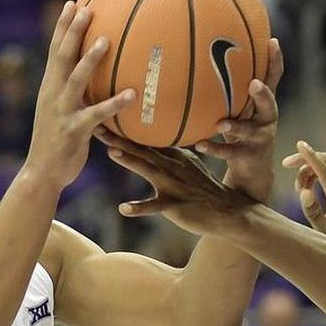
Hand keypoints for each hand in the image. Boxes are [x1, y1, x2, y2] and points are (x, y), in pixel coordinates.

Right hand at [25, 1, 136, 187]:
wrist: (43, 173)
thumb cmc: (58, 142)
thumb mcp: (63, 112)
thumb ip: (77, 94)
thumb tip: (97, 79)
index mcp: (50, 88)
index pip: (55, 50)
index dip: (63, 27)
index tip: (73, 3)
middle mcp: (52, 95)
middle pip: (61, 56)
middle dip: (72, 31)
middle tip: (86, 8)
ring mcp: (62, 112)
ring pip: (75, 80)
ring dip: (89, 59)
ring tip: (105, 40)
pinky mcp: (74, 131)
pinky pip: (96, 114)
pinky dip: (114, 103)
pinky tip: (133, 94)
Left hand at [95, 129, 255, 234]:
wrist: (228, 211)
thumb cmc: (205, 190)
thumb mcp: (191, 166)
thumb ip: (173, 153)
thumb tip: (160, 139)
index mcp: (174, 156)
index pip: (146, 138)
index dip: (125, 127)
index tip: (107, 114)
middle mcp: (172, 166)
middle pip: (141, 149)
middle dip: (118, 137)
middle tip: (96, 124)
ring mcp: (174, 184)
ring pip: (148, 170)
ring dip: (130, 161)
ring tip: (111, 152)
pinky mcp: (175, 205)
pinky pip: (155, 206)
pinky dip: (139, 207)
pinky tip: (123, 208)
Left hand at [195, 38, 283, 202]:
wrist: (253, 170)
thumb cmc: (243, 130)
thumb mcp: (241, 108)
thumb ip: (232, 89)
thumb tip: (204, 58)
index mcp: (265, 103)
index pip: (273, 79)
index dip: (275, 61)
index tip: (272, 42)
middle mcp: (266, 119)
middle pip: (269, 104)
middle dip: (263, 94)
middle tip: (253, 84)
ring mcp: (259, 139)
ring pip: (249, 131)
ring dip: (236, 127)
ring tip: (221, 125)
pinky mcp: (248, 156)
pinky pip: (229, 152)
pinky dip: (214, 148)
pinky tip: (200, 144)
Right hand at [282, 141, 325, 249]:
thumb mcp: (325, 234)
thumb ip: (314, 214)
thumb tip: (304, 192)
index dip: (312, 157)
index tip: (300, 145)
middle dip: (306, 158)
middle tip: (286, 165)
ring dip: (308, 169)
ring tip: (298, 189)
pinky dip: (315, 174)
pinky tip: (307, 188)